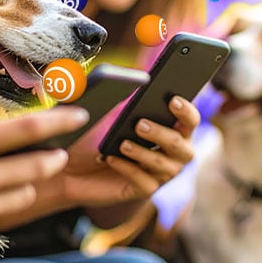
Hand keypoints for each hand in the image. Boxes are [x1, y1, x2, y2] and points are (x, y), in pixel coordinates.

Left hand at [60, 95, 198, 206]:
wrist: (71, 166)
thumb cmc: (96, 135)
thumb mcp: (112, 113)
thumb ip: (131, 98)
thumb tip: (144, 72)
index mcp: (172, 129)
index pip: (190, 120)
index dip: (186, 112)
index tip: (172, 101)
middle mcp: (172, 153)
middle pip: (180, 145)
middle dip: (162, 134)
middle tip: (139, 125)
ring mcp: (159, 173)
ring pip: (164, 166)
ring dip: (143, 153)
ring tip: (122, 144)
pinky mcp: (143, 190)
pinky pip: (144, 182)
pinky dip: (127, 168)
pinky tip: (111, 158)